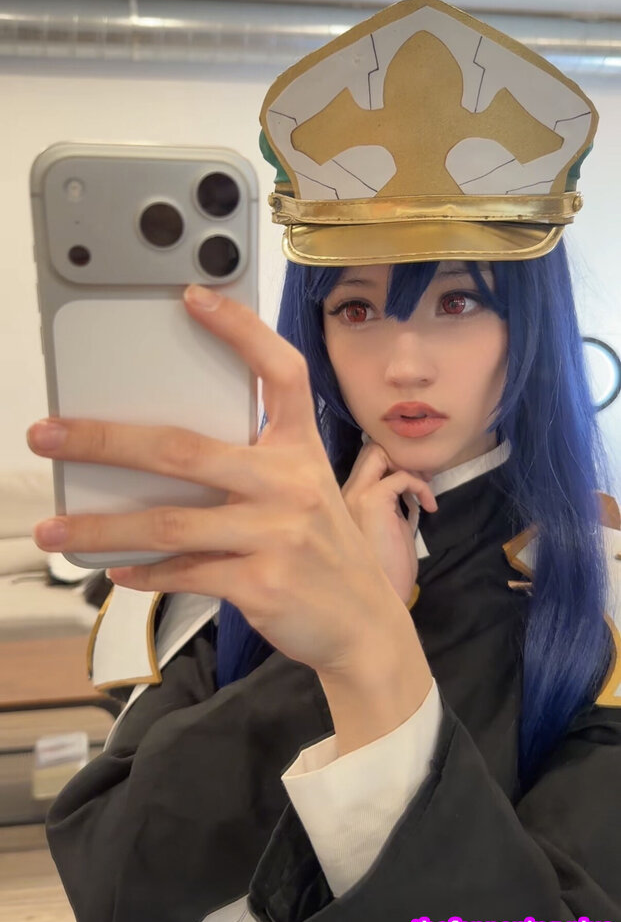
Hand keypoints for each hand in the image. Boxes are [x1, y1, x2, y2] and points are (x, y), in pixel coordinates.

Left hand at [26, 286, 421, 681]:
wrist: (364, 624)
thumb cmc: (323, 551)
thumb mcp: (305, 493)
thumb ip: (251, 469)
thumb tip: (162, 461)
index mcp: (301, 450)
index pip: (278, 372)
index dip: (240, 330)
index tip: (193, 298)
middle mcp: (291, 484)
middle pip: (184, 448)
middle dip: (105, 440)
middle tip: (47, 434)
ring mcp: (276, 534)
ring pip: (167, 522)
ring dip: (101, 528)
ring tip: (55, 530)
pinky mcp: (261, 583)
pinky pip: (183, 572)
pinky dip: (144, 572)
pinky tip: (116, 570)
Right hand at [341, 441, 436, 605]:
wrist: (375, 605)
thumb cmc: (383, 577)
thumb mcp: (386, 535)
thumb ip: (390, 511)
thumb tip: (407, 496)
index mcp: (344, 503)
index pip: (364, 463)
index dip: (391, 466)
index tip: (412, 485)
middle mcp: (344, 494)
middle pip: (370, 450)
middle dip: (400, 458)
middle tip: (421, 480)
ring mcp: (355, 495)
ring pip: (378, 453)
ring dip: (409, 467)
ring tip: (425, 492)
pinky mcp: (372, 501)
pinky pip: (401, 476)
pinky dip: (420, 486)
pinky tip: (429, 507)